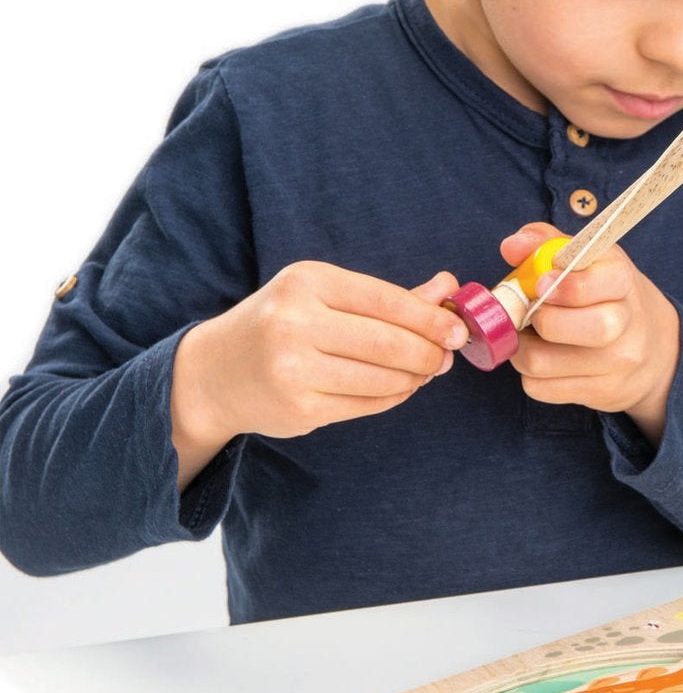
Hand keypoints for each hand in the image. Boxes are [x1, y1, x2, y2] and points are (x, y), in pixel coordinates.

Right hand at [171, 262, 467, 474]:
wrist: (214, 373)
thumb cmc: (280, 324)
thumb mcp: (324, 295)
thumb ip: (389, 296)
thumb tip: (450, 287)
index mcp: (305, 283)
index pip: (386, 300)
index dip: (430, 318)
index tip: (458, 329)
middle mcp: (295, 324)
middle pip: (388, 343)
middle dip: (428, 352)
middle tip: (446, 356)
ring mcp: (294, 370)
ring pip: (382, 378)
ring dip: (415, 378)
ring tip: (424, 372)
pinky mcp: (299, 409)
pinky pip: (367, 405)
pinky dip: (393, 397)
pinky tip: (399, 387)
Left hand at [499, 223, 680, 444]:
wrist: (658, 350)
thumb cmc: (608, 296)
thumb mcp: (589, 260)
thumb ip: (547, 244)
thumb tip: (511, 246)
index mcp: (621, 281)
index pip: (592, 285)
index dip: (560, 286)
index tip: (540, 283)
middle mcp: (626, 324)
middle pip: (573, 328)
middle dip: (538, 320)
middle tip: (531, 313)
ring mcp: (615, 363)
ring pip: (542, 362)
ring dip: (521, 348)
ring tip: (529, 336)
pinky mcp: (600, 392)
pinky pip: (540, 388)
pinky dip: (530, 374)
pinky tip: (544, 359)